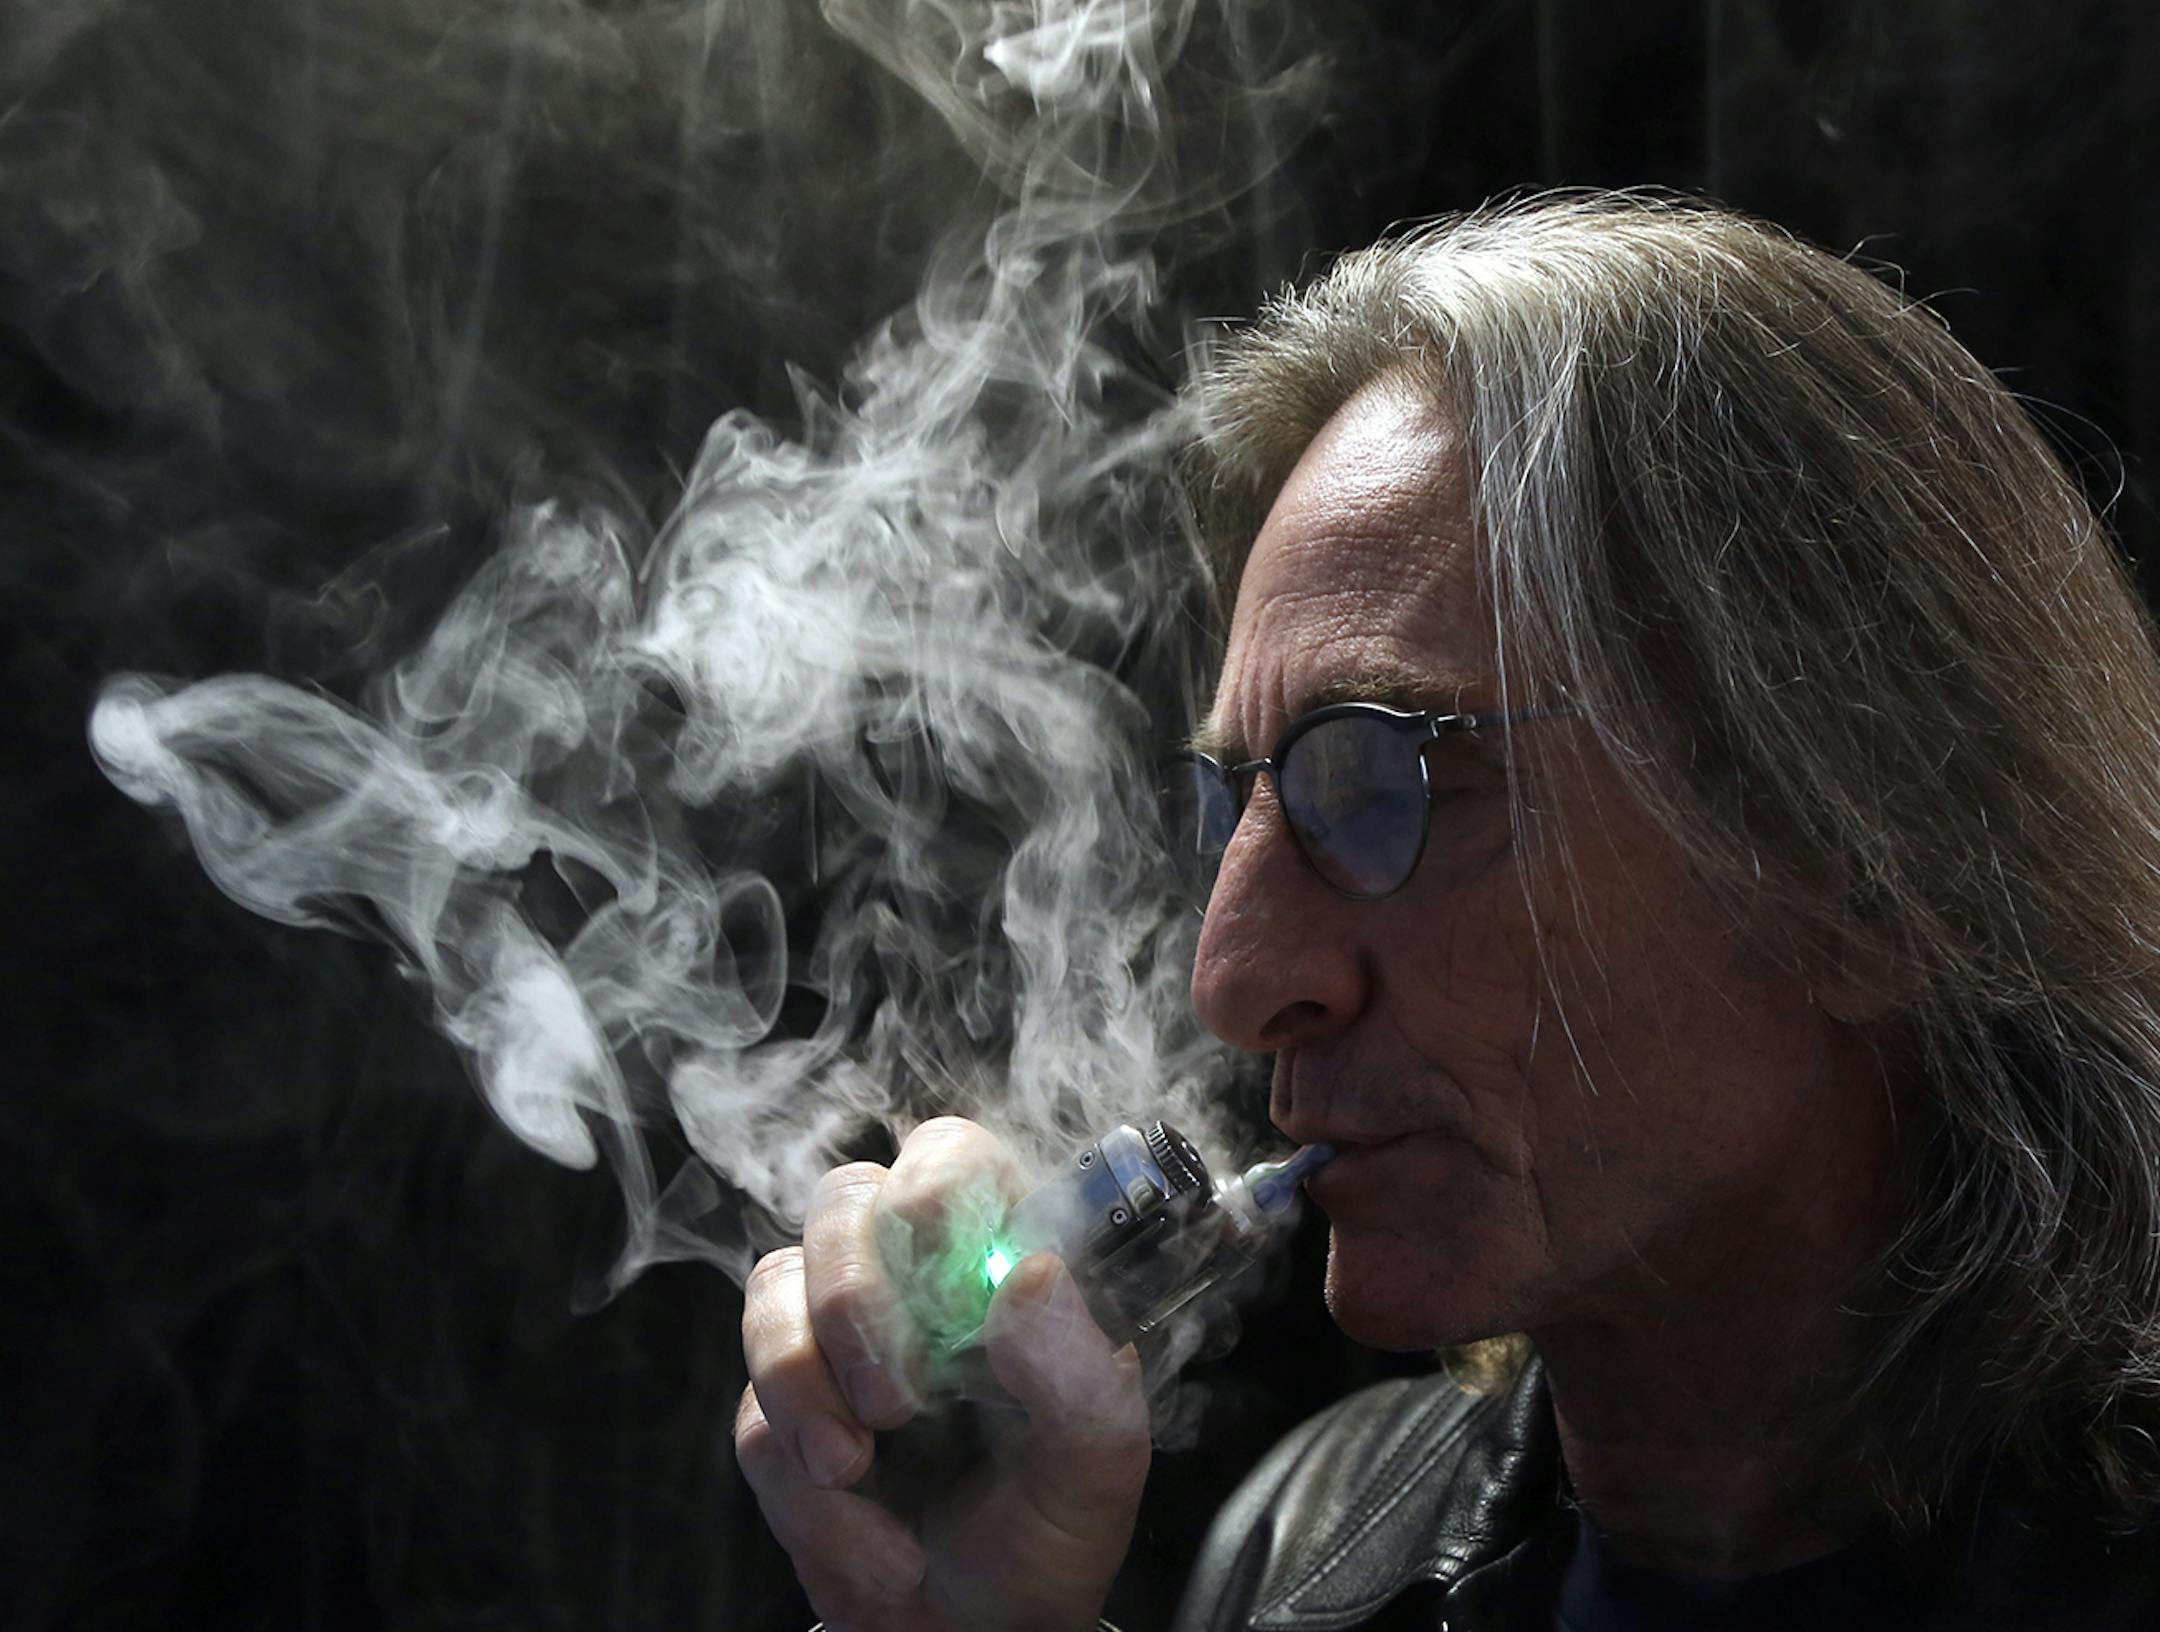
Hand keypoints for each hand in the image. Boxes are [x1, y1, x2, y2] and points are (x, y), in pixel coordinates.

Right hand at [736, 1116, 1149, 1629]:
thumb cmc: (1052, 1526)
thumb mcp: (1097, 1460)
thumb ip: (1080, 1368)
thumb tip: (1031, 1275)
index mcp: (996, 1262)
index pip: (951, 1158)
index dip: (932, 1181)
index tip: (932, 1238)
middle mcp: (907, 1283)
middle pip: (841, 1206)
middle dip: (852, 1298)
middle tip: (894, 1400)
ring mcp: (833, 1344)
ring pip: (772, 1297)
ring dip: (806, 1393)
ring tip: (861, 1473)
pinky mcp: (780, 1419)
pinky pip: (755, 1422)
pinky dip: (812, 1500)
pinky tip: (878, 1551)